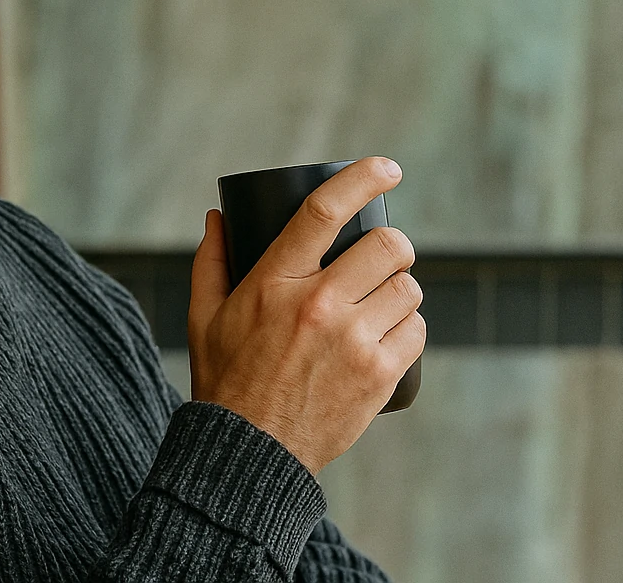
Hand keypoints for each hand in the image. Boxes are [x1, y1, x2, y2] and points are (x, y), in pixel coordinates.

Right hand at [186, 157, 425, 474]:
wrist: (250, 454)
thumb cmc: (226, 381)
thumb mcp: (205, 317)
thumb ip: (211, 261)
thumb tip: (218, 215)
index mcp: (274, 282)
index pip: (324, 210)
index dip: (362, 179)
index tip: (387, 168)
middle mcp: (318, 305)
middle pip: (386, 246)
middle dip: (392, 247)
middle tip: (383, 259)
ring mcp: (352, 341)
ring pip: (408, 288)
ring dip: (401, 289)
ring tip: (381, 304)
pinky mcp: (378, 375)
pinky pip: (417, 330)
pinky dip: (410, 329)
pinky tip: (389, 336)